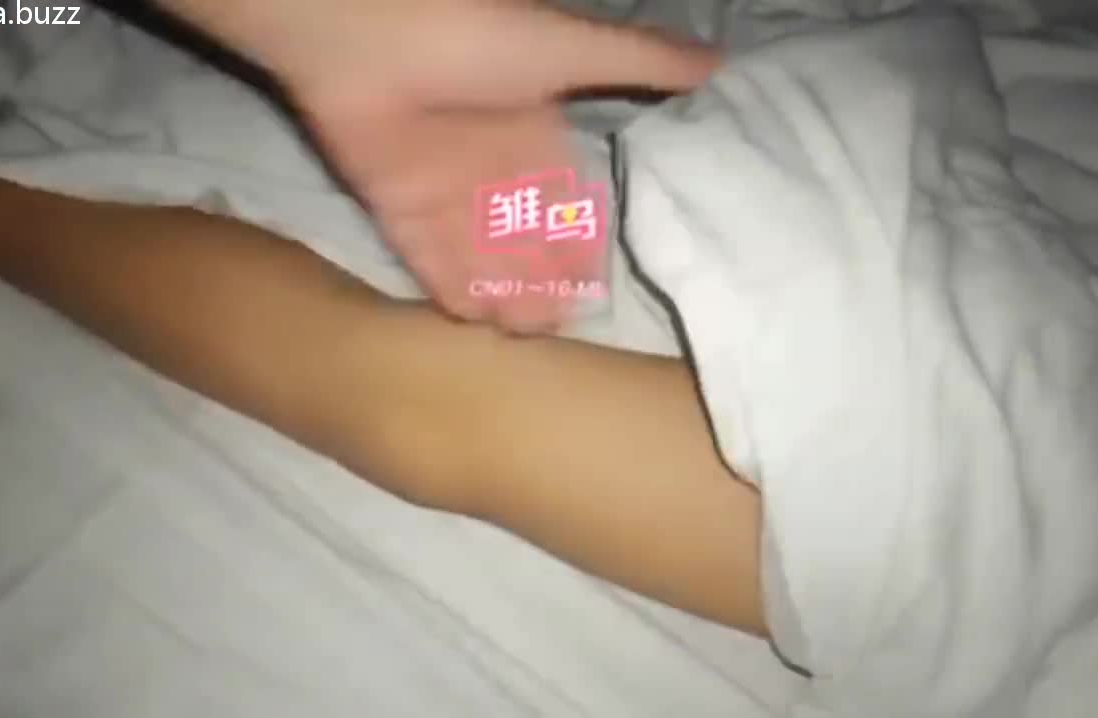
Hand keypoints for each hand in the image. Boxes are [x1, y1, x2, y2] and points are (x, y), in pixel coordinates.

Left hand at [164, 0, 719, 332]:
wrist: (371, 31)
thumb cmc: (478, 37)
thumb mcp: (573, 48)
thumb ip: (646, 63)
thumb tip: (726, 66)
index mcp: (534, 133)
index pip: (566, 203)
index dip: (579, 245)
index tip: (595, 286)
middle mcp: (491, 166)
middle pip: (523, 239)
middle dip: (543, 281)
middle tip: (563, 327)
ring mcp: (442, 188)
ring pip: (481, 256)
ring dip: (502, 294)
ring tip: (527, 334)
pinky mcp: (396, 205)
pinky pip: (427, 256)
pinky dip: (449, 287)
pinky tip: (472, 321)